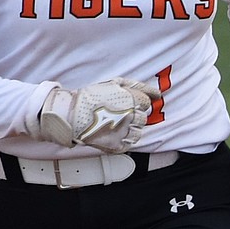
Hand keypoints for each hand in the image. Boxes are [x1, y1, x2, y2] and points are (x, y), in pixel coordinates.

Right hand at [36, 79, 155, 151]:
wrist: (72, 114)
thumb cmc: (92, 97)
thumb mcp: (114, 83)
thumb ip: (138, 86)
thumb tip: (158, 94)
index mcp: (131, 100)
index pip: (146, 104)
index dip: (136, 103)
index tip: (124, 104)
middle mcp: (130, 116)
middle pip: (143, 119)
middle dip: (132, 116)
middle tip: (116, 113)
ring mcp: (124, 132)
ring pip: (138, 132)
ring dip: (129, 128)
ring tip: (113, 123)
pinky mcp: (117, 145)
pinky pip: (129, 144)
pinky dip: (123, 139)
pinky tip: (111, 132)